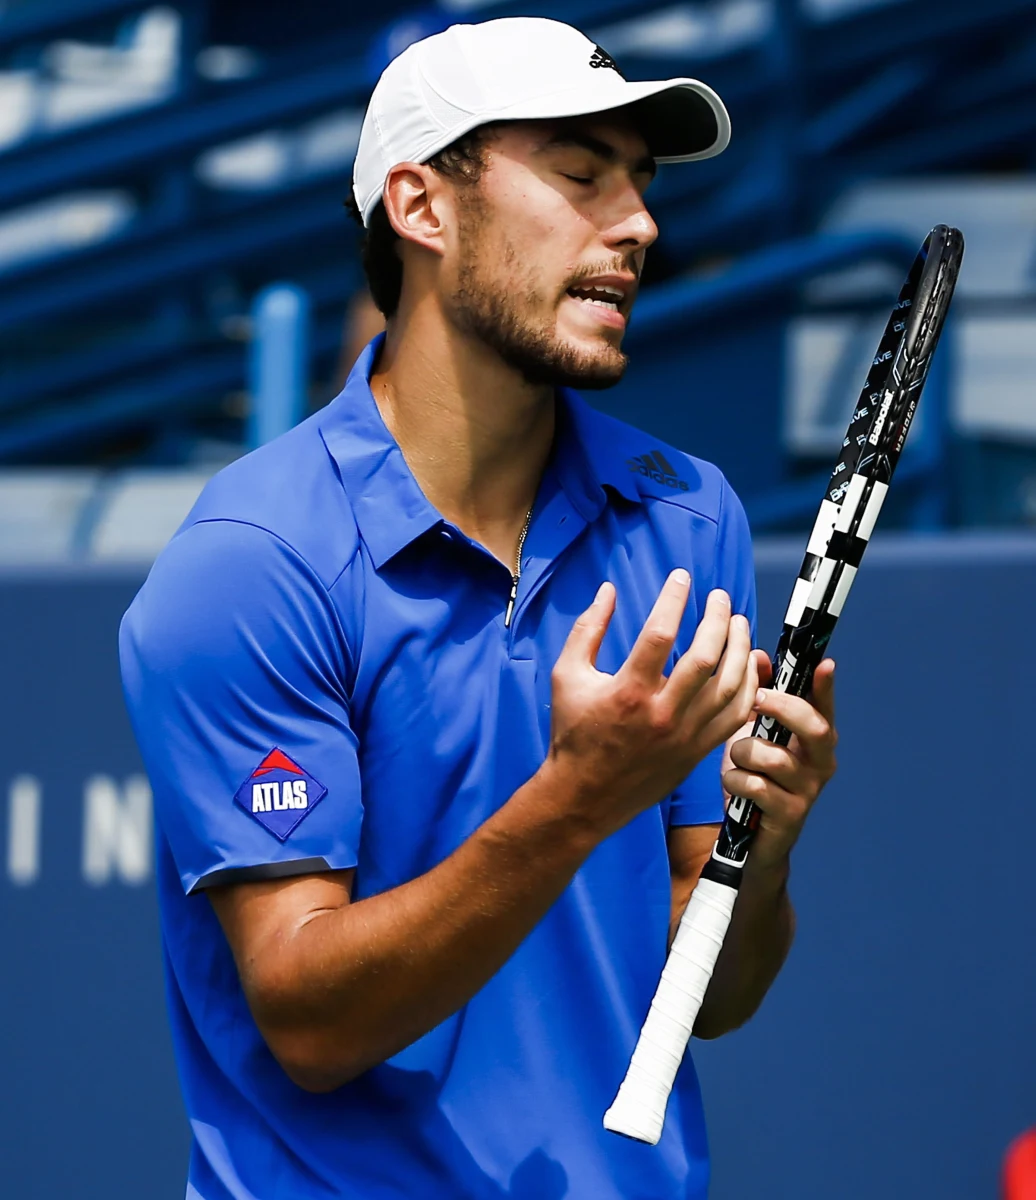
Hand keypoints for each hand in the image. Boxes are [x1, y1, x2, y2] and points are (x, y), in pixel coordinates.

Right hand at [547, 572, 758, 837]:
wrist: (583, 796)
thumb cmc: (572, 733)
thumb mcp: (566, 676)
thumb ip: (588, 629)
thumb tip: (608, 590)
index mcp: (628, 691)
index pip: (660, 633)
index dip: (674, 599)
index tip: (682, 577)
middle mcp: (661, 712)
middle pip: (706, 655)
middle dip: (718, 618)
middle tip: (720, 598)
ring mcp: (684, 735)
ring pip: (730, 685)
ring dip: (740, 648)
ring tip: (739, 623)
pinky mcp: (697, 752)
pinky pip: (736, 715)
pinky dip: (748, 686)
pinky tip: (746, 663)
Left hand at [721, 658, 837, 872]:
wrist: (750, 840)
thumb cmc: (753, 777)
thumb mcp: (752, 734)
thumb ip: (758, 697)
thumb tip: (758, 655)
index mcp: (814, 740)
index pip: (824, 708)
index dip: (825, 687)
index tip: (825, 663)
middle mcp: (820, 763)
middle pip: (814, 728)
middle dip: (783, 707)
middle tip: (756, 698)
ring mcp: (808, 791)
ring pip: (772, 757)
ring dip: (743, 753)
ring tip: (734, 760)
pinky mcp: (790, 815)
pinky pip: (755, 785)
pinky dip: (735, 780)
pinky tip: (734, 787)